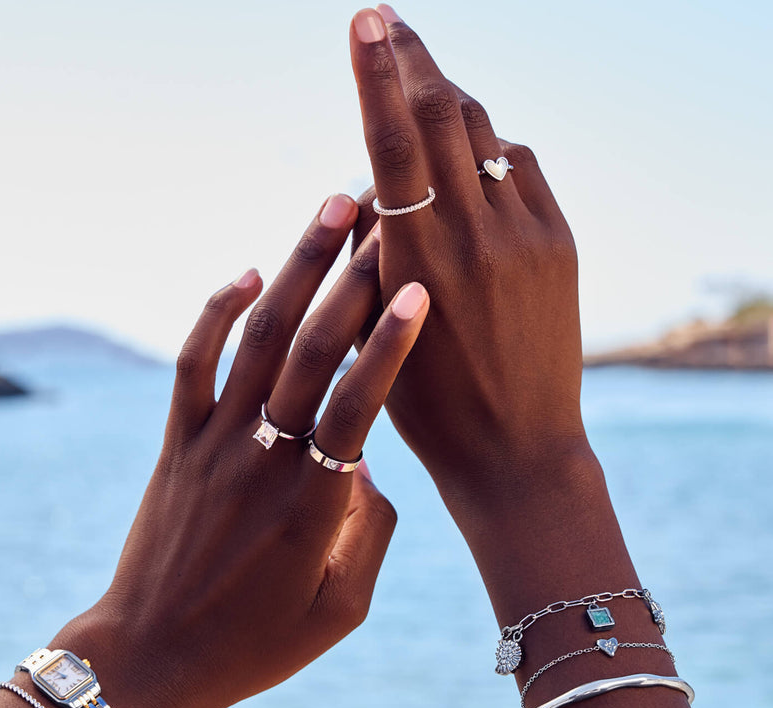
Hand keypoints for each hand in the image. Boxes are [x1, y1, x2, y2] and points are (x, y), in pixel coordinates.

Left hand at [48, 194, 428, 707]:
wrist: (152, 658)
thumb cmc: (255, 643)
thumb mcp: (340, 608)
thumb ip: (370, 531)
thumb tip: (367, 463)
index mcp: (313, 503)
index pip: (359, 403)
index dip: (390, 344)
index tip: (420, 289)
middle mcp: (262, 458)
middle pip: (310, 351)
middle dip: (351, 277)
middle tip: (384, 217)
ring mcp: (212, 443)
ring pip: (256, 338)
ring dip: (294, 268)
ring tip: (329, 210)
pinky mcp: (176, 443)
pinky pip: (193, 362)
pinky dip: (217, 312)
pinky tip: (247, 274)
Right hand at [349, 6, 585, 510]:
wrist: (514, 448)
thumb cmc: (427, 402)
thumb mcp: (375, 330)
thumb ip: (370, 251)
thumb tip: (370, 185)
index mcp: (414, 262)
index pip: (391, 142)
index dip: (376, 73)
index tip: (365, 18)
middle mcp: (473, 237)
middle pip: (443, 113)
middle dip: (412, 57)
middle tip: (389, 22)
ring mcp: (526, 236)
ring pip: (483, 132)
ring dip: (449, 106)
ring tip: (423, 98)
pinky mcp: (560, 243)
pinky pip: (519, 167)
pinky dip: (488, 153)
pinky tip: (471, 167)